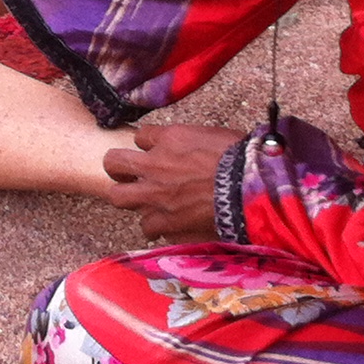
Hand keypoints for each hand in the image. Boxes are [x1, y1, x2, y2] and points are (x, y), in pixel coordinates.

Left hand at [103, 122, 240, 240]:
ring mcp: (155, 193)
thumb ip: (195, 142)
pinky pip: (145, 226)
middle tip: (130, 175)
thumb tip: (197, 149)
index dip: (148, 145)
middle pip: (113, 161)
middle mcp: (155, 163)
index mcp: (170, 138)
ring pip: (118, 196)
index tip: (157, 152)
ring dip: (130, 199)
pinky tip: (165, 227)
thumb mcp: (215, 137)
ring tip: (143, 202)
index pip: (140, 136)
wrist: (249, 187)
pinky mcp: (163, 220)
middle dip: (118, 168)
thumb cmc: (243, 159)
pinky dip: (155, 227)